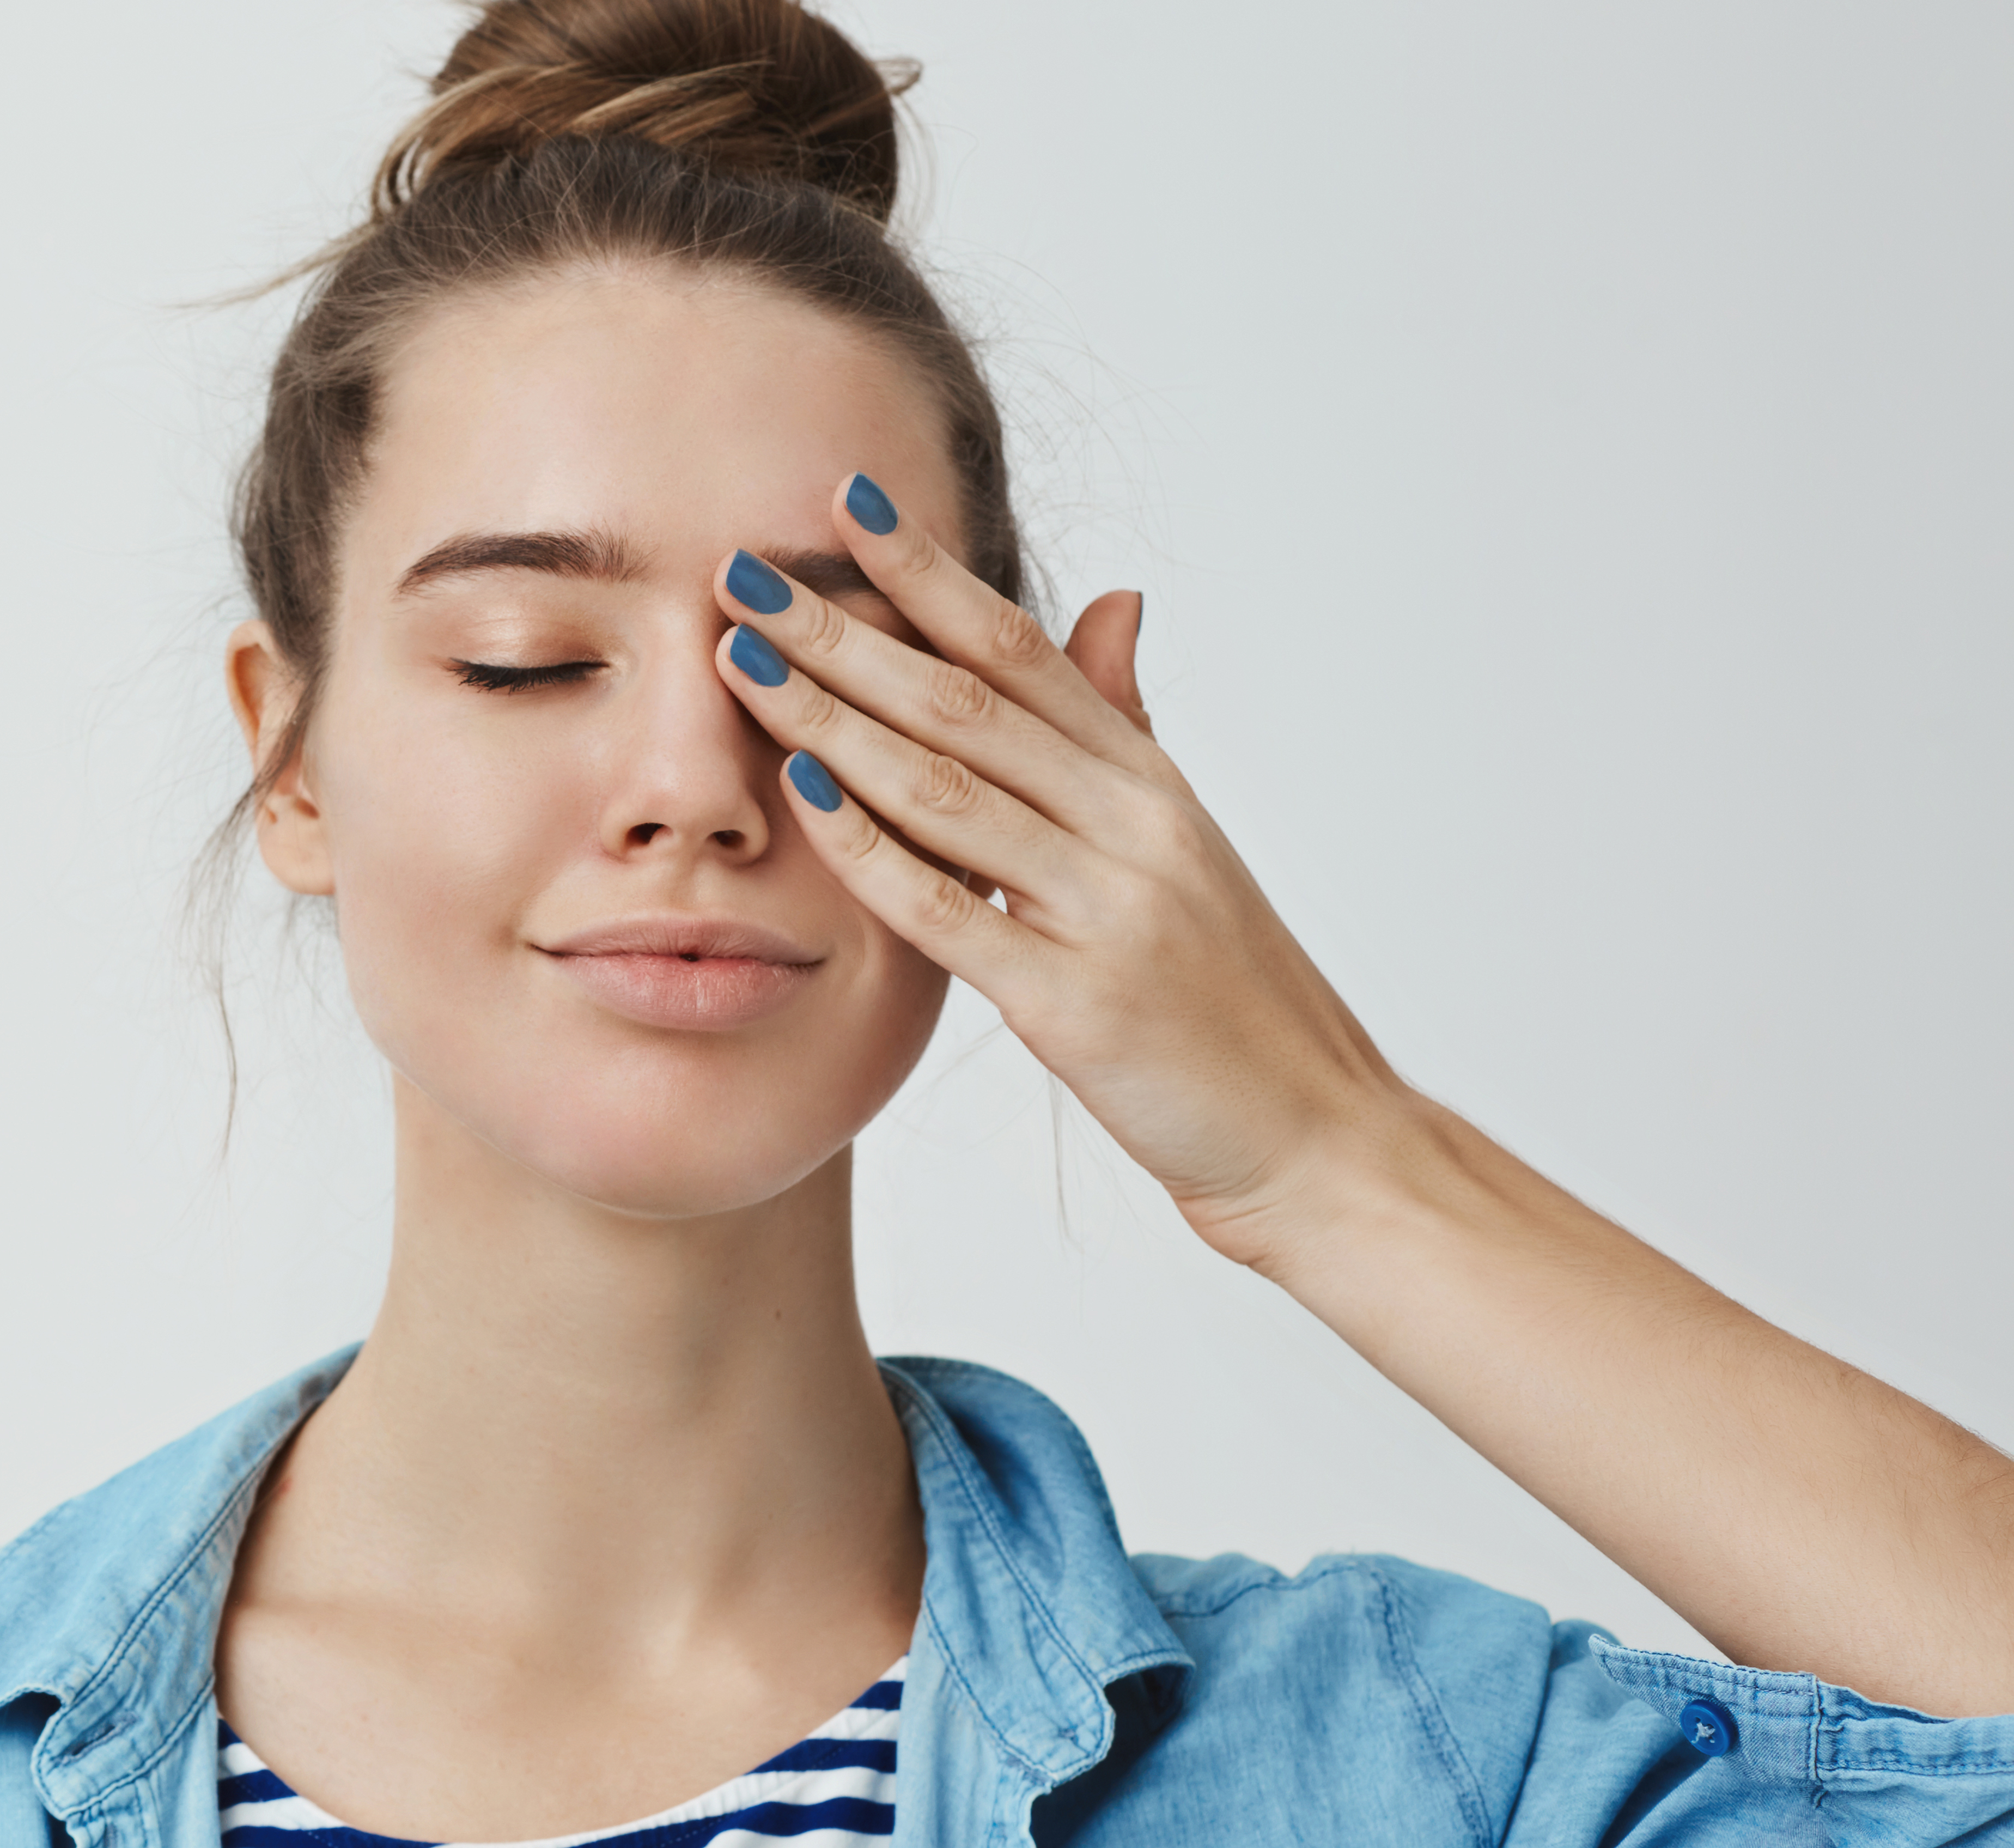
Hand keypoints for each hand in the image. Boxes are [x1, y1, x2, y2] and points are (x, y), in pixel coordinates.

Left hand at [714, 476, 1412, 1271]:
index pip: (1022, 650)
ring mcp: (1108, 909)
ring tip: (743, 661)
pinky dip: (875, 849)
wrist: (1314, 1131)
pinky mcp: (1076, 1002)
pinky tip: (805, 796)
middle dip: (847, 631)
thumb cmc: (1230, 997)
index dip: (929, 573)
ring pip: (949, 788)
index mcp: (1148, 785)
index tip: (842, 506)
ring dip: (835, 718)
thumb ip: (1125, 731)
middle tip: (745, 571)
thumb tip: (1112, 603)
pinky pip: (956, 910)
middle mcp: (1132, 826)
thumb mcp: (1181, 847)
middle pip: (966, 701)